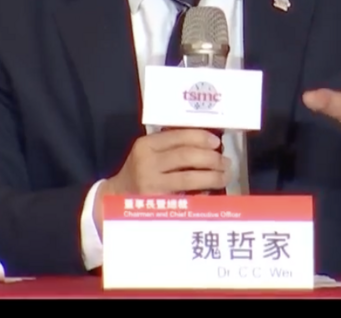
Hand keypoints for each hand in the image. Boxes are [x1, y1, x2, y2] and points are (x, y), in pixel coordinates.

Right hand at [95, 129, 228, 234]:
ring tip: (224, 176)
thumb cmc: (139, 172)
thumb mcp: (148, 153)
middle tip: (225, 162)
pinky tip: (212, 193)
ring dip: (212, 176)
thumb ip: (171, 146)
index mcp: (146, 145)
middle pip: (187, 156)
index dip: (201, 138)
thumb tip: (209, 144)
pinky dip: (202, 194)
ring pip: (189, 178)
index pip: (178, 136)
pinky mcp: (157, 203)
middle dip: (211, 158)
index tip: (216, 143)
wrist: (115, 198)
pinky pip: (186, 197)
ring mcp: (151, 184)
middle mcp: (147, 163)